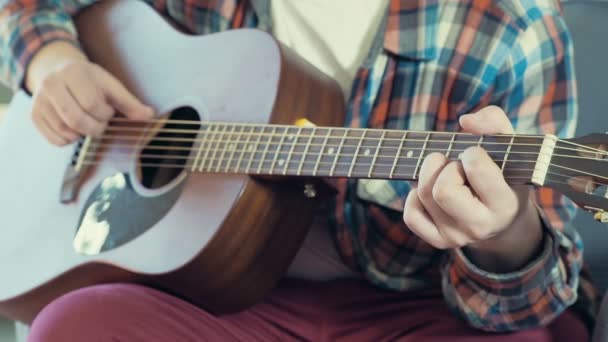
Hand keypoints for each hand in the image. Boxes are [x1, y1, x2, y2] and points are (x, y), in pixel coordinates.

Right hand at [27, 42, 153, 145]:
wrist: (58, 71)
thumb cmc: (90, 81)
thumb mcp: (111, 86)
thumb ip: (129, 102)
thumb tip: (149, 116)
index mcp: (74, 73)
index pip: (91, 103)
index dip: (105, 114)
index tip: (108, 111)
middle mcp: (51, 84)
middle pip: (76, 119)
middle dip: (95, 127)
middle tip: (100, 123)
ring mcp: (39, 101)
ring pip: (66, 131)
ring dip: (83, 134)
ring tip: (88, 122)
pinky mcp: (34, 115)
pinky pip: (55, 140)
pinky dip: (71, 140)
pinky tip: (75, 129)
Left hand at [402, 106, 542, 271]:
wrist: (504, 218)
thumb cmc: (504, 173)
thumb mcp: (510, 146)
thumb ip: (494, 122)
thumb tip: (465, 120)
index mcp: (504, 204)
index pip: (475, 167)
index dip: (472, 153)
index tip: (478, 156)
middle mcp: (481, 226)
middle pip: (442, 190)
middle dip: (445, 167)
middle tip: (457, 166)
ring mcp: (457, 237)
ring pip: (423, 195)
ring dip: (430, 175)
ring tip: (448, 174)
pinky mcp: (438, 241)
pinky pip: (411, 215)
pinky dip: (415, 198)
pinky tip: (432, 191)